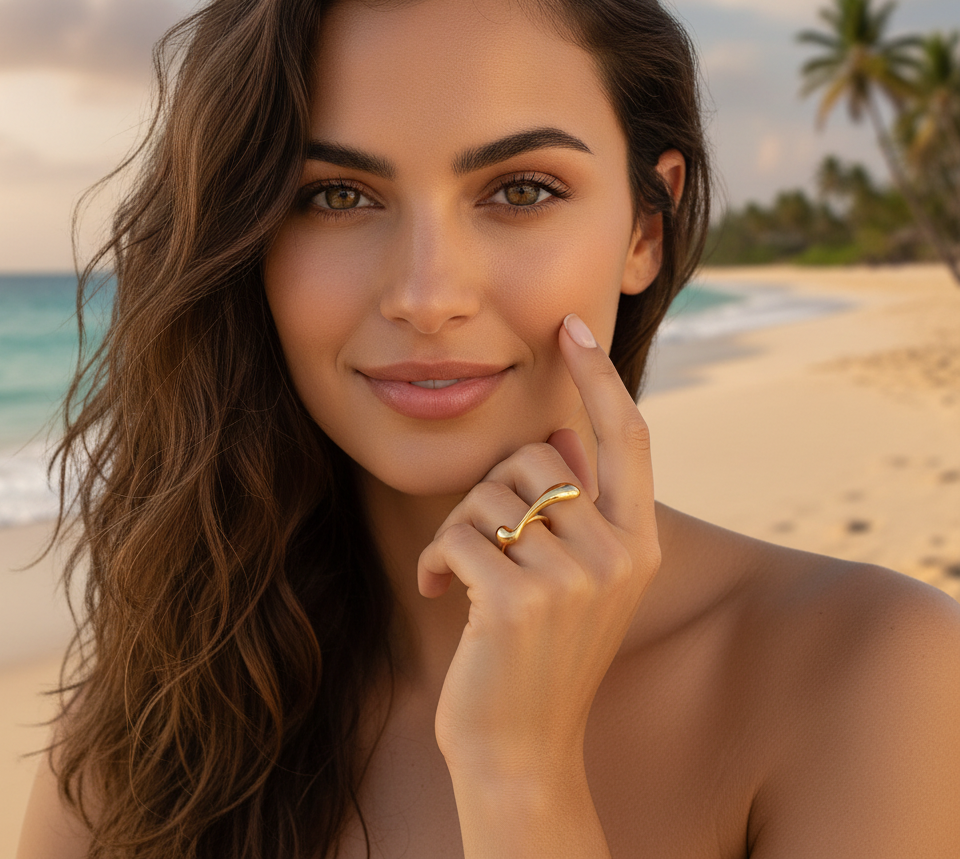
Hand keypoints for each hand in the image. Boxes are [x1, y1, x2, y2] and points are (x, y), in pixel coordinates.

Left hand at [417, 313, 660, 779]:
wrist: (521, 748)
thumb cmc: (538, 653)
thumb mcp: (576, 578)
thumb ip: (575, 505)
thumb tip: (556, 429)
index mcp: (637, 542)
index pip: (628, 438)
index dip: (601, 378)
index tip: (573, 326)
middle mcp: (618, 555)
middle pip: (534, 459)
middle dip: (490, 491)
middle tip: (478, 541)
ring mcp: (574, 580)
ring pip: (490, 494)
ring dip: (458, 528)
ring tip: (460, 573)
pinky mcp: (520, 601)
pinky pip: (460, 534)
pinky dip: (437, 559)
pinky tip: (441, 592)